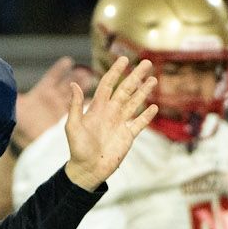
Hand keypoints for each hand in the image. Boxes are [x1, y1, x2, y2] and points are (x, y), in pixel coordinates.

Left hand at [13, 56, 90, 148]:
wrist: (32, 149)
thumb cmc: (22, 127)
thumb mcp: (18, 109)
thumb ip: (16, 96)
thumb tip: (2, 81)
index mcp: (42, 94)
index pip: (52, 78)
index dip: (59, 70)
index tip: (68, 61)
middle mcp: (53, 100)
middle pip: (67, 85)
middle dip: (77, 77)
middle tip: (86, 73)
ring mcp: (62, 111)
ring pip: (76, 95)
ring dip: (84, 88)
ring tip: (93, 82)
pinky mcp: (69, 121)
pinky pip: (82, 111)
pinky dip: (89, 106)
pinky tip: (96, 102)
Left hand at [62, 57, 158, 190]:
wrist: (88, 169)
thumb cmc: (77, 149)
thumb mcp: (73, 126)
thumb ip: (75, 106)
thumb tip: (73, 84)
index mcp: (97, 108)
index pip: (108, 84)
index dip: (116, 71)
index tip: (124, 59)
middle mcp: (110, 112)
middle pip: (126, 89)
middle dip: (136, 76)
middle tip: (147, 62)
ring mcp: (120, 123)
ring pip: (135, 103)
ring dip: (144, 91)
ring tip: (153, 79)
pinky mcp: (127, 136)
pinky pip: (139, 123)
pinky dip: (147, 116)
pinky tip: (154, 107)